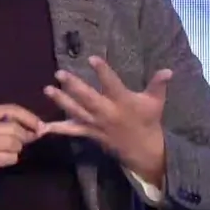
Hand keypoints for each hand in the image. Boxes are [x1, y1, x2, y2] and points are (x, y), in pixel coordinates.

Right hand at [0, 104, 45, 191]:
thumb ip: (5, 123)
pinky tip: (3, 159)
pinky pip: (10, 157)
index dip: (29, 117)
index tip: (40, 125)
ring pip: (14, 143)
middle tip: (24, 142)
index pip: (11, 109)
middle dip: (25, 136)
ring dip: (17, 149)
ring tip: (8, 151)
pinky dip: (12, 159)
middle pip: (15, 128)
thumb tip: (36, 126)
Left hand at [43, 56, 171, 183]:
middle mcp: (107, 112)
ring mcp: (96, 124)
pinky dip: (57, 128)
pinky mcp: (89, 133)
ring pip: (76, 112)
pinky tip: (41, 126)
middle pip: (88, 98)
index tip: (92, 58)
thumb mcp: (156, 102)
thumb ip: (159, 84)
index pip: (111, 84)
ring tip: (48, 89)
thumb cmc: (148, 121)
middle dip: (74, 86)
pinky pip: (72, 130)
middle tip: (60, 73)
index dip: (102, 71)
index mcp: (123, 101)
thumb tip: (168, 70)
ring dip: (61, 101)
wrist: (143, 150)